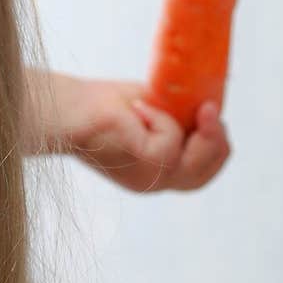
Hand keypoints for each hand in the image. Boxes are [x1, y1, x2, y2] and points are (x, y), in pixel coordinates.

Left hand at [35, 72, 230, 191]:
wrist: (66, 108)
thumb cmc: (100, 105)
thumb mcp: (152, 109)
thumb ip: (177, 115)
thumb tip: (209, 101)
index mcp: (156, 171)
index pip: (201, 172)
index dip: (215, 146)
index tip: (212, 113)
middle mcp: (154, 181)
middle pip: (205, 173)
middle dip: (216, 140)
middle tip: (210, 108)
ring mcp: (150, 178)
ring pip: (197, 161)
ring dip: (194, 128)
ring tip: (184, 104)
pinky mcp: (145, 164)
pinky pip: (172, 140)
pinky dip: (161, 118)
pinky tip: (139, 108)